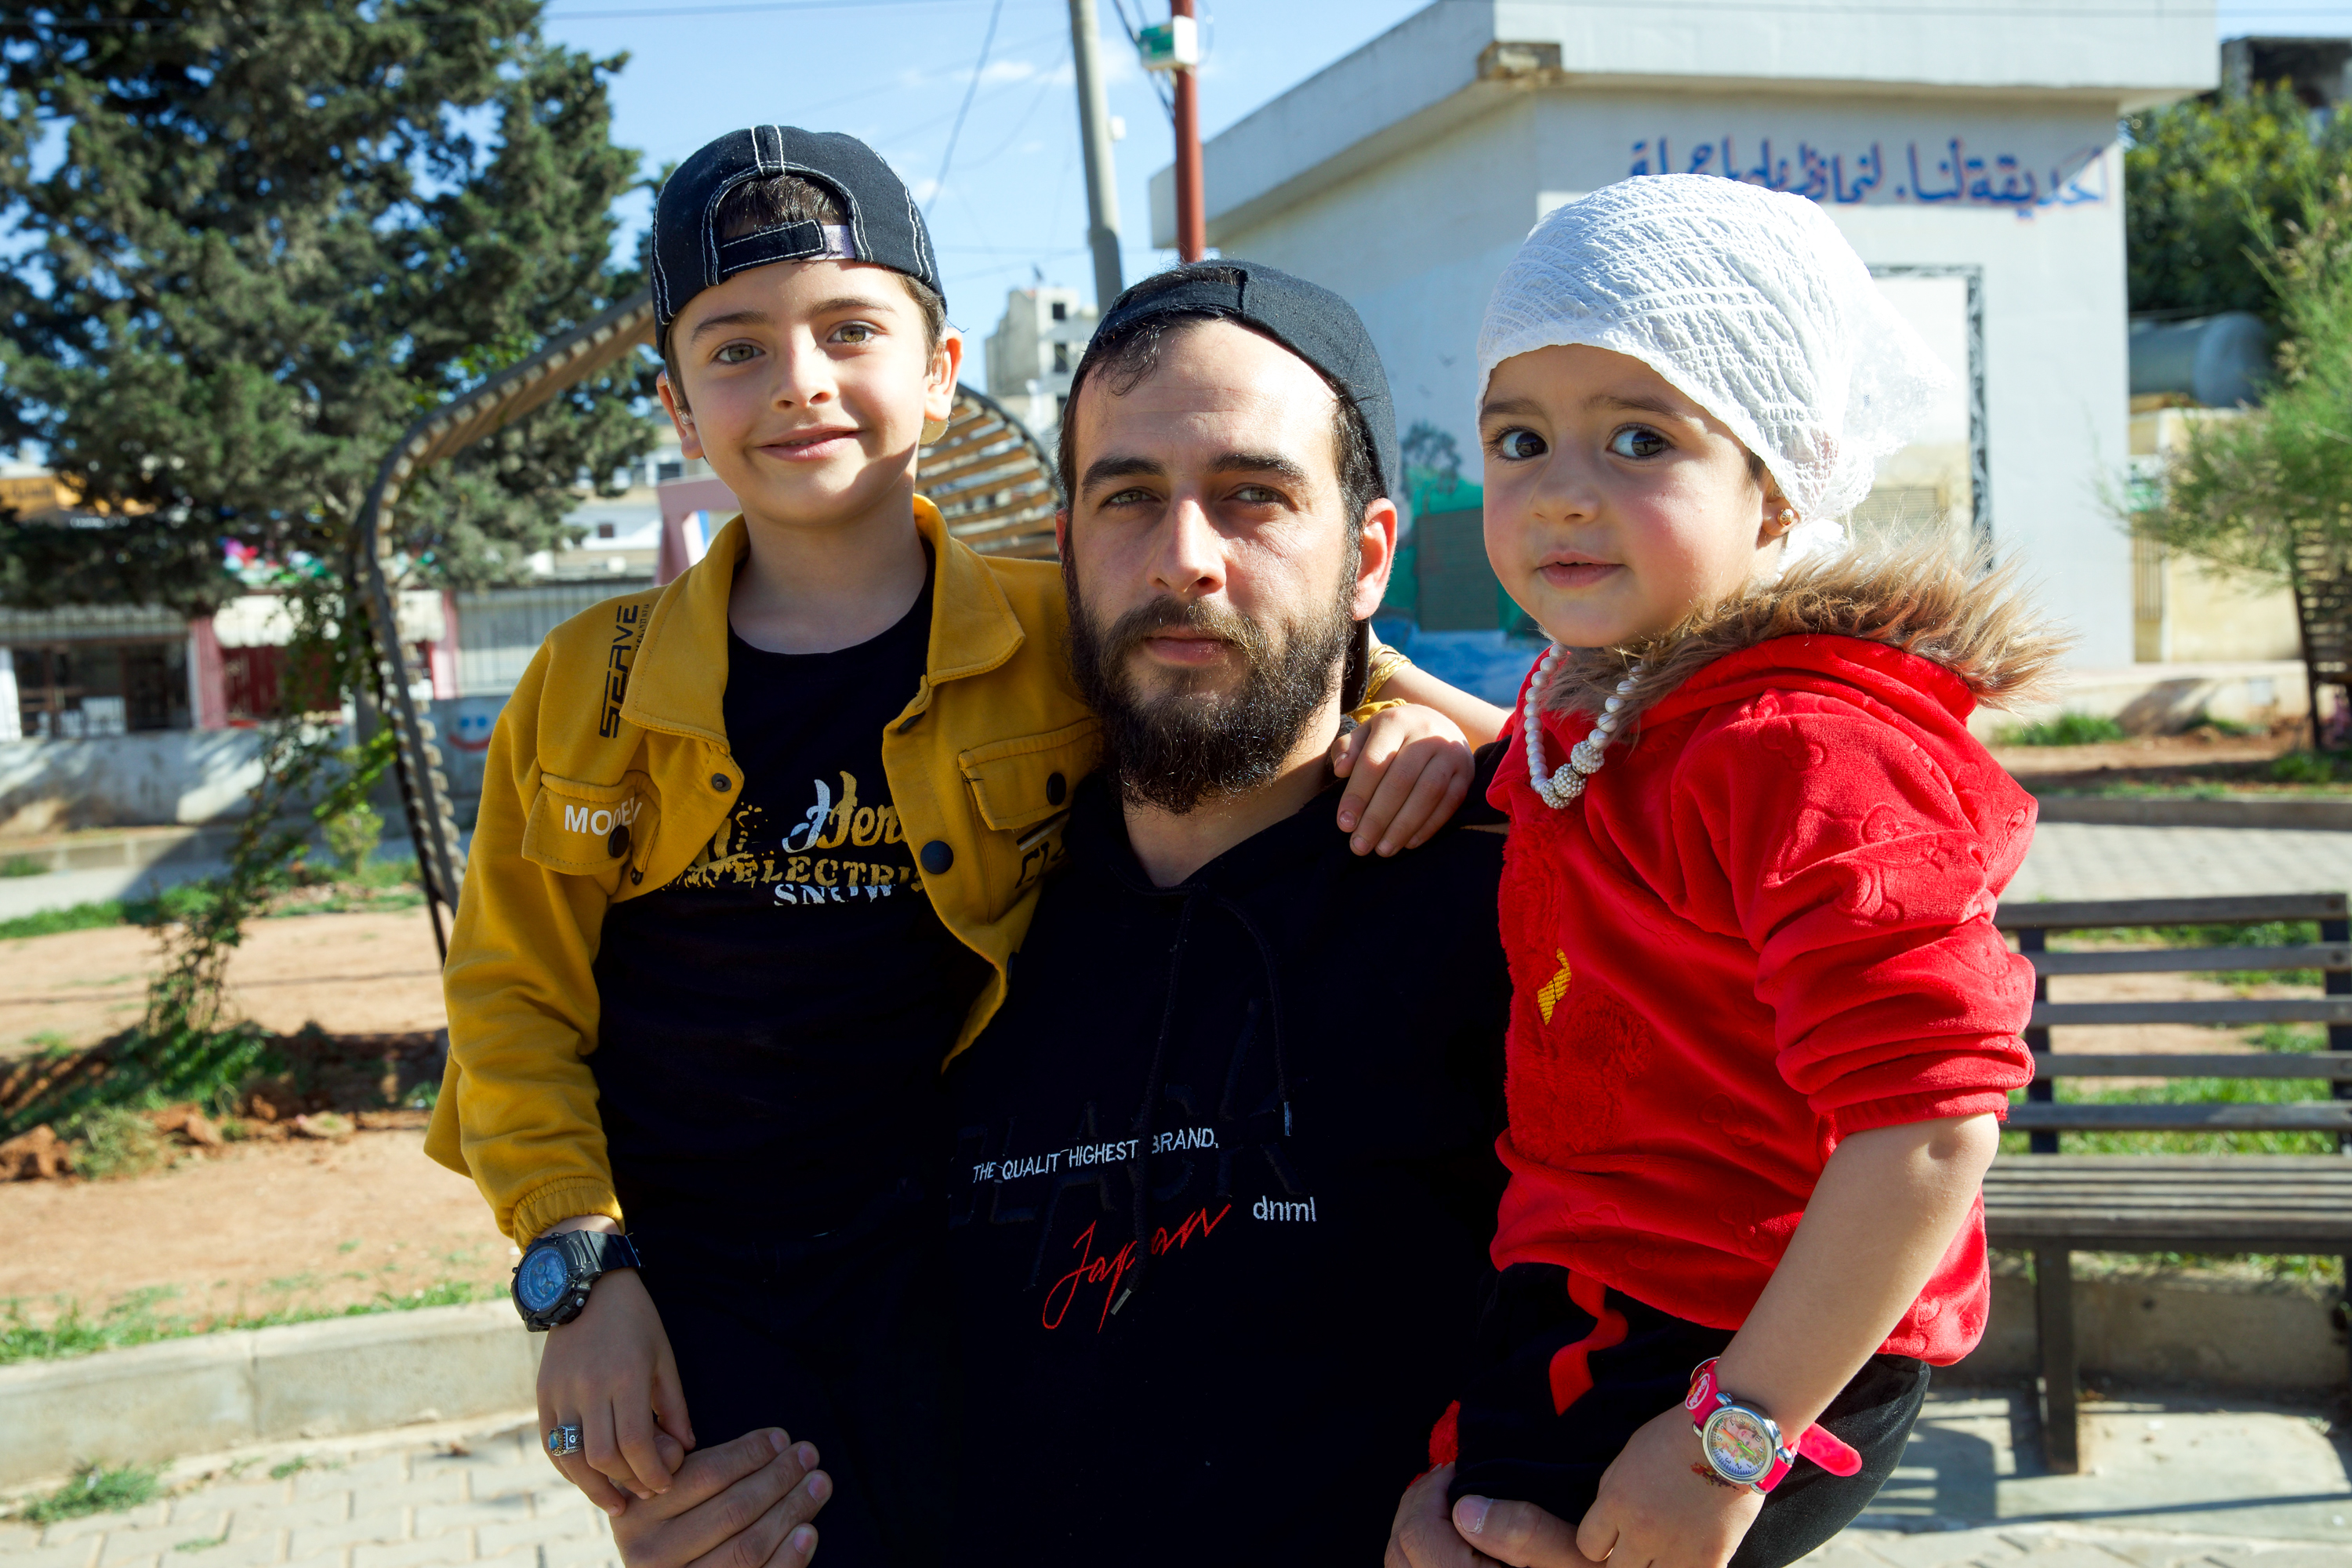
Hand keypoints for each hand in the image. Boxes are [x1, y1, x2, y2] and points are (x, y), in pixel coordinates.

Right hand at [537, 1224, 692, 1512]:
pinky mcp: (542, 1394)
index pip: (635, 1442)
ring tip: (615, 1502)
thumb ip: (674, 1405)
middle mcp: (589, 1387)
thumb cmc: (636, 1320)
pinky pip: (551, 1443)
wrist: (586, 1285)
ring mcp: (560, 1392)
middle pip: (603, 1456)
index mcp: (625, 1376)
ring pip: (571, 1457)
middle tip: (645, 1493)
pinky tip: (586, 1479)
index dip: (650, 1472)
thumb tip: (686, 1447)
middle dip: (627, 1482)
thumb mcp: (664, 1357)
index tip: (665, 1485)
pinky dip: (568, 1468)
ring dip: (593, 1487)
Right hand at [609, 1428, 830, 1567]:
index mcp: (639, 1515)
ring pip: (749, 1546)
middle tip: (808, 1454)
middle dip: (779, 1477)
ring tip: (818, 1483)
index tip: (781, 1437)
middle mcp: (653, 1555)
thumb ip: (687, 1467)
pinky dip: (789, 1557)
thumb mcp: (659, 1493)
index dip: (750, 1453)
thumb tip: (766, 1442)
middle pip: (733, 1510)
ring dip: (792, 1510)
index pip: (707, 1475)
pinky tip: (809, 1531)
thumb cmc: (669, 1524)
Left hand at [1331, 703, 1472, 855]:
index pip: (1374, 762)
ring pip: (1427, 794)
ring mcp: (1451, 754)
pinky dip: (1428, 827)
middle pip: (1400, 781)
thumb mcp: (1365, 734)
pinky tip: (1408, 843)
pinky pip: (1448, 804)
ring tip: (1382, 850)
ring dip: (1403, 827)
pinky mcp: (1466, 774)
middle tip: (1359, 846)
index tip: (1344, 824)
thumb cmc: (1393, 737)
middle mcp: (1427, 734)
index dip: (1358, 795)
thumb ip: (1347, 749)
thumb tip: (1340, 770)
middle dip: (1377, 818)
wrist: (1438, 725)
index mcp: (1395, 721)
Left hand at [1386, 1466, 1595, 1567]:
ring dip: (1414, 1528)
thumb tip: (1464, 1508)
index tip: (1453, 1471)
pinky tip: (1448, 1536)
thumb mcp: (1574, 1555)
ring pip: (1402, 1567)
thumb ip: (1523, 1533)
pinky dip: (1420, 1552)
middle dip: (1415, 1505)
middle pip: (1400, 1552)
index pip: (1418, 1537)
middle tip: (1443, 1480)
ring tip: (1443, 1504)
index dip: (1428, 1493)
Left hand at [1571, 1404, 1762, 1567]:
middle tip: (1641, 1547)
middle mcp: (1642, 1531)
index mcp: (1618, 1503)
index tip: (1612, 1539)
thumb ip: (1611, 1491)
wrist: (1730, 1436)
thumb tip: (1606, 1522)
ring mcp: (1677, 1549)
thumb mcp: (1629, 1455)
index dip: (1599, 1543)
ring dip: (1656, 1566)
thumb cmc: (1677, 1437)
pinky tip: (1692, 1552)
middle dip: (1625, 1559)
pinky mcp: (1710, 1560)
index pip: (1588, 1546)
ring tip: (1667, 1548)